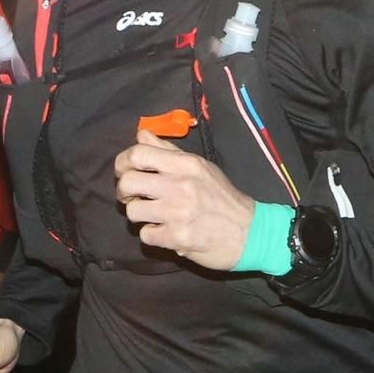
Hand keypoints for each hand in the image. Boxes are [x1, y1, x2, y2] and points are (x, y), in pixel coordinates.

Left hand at [113, 130, 254, 270]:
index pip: (138, 153)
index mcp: (186, 165)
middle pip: (128, 182)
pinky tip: (166, 231)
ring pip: (132, 211)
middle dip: (124, 191)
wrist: (250, 232)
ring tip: (154, 215)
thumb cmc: (222, 198)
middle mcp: (180, 185)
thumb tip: (141, 134)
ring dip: (139, 215)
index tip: (124, 172)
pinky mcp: (178, 237)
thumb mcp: (200, 167)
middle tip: (133, 197)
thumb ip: (168, 152)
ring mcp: (178, 212)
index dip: (122, 162)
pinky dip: (152, 235)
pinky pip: (146, 235)